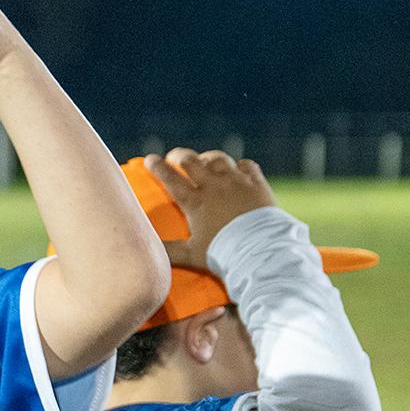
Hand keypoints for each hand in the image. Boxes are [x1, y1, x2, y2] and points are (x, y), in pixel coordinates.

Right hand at [145, 148, 275, 269]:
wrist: (262, 250)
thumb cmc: (224, 253)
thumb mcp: (192, 254)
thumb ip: (169, 250)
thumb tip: (147, 249)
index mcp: (195, 202)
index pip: (171, 178)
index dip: (158, 167)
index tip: (149, 159)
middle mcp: (214, 186)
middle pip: (191, 161)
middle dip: (179, 155)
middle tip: (174, 157)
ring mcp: (236, 182)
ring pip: (218, 158)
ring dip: (208, 157)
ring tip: (204, 161)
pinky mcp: (256, 183)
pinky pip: (246, 165)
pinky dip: (239, 166)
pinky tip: (237, 170)